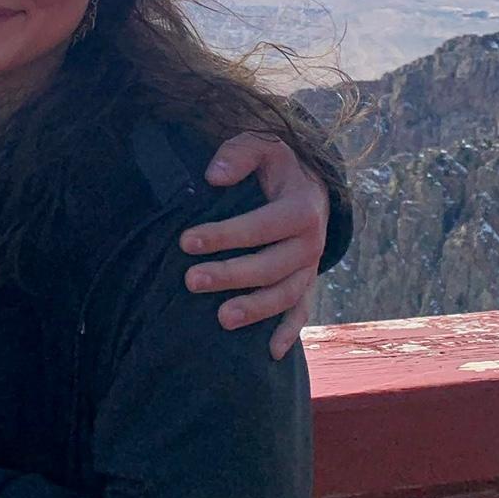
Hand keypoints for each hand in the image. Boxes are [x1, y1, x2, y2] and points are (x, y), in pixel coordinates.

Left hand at [179, 132, 328, 359]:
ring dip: (255, 309)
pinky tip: (270, 354)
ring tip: (221, 319)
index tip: (186, 241)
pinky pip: (301, 311)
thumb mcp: (263, 144)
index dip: (224, 235)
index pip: (262, 226)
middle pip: (271, 266)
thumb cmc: (277, 162)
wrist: (311, 181)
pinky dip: (288, 333)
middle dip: (230, 275)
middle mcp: (312, 242)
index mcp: (302, 208)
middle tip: (190, 281)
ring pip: (286, 295)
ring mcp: (310, 266)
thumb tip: (213, 175)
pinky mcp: (306, 281)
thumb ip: (238, 153)